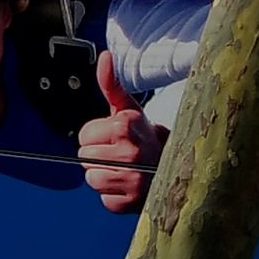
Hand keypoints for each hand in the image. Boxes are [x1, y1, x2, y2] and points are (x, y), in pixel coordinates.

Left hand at [78, 50, 167, 213]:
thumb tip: (104, 56)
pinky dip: (115, 196)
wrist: (175, 165)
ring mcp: (134, 179)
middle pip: (84, 158)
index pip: (83, 136)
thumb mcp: (128, 108)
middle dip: (97, 156)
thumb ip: (111, 84)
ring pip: (92, 180)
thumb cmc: (143, 135)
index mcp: (124, 126)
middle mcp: (130, 152)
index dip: (95, 137)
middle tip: (118, 154)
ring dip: (104, 177)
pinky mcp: (134, 202)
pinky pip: (106, 200)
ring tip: (123, 169)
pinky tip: (129, 185)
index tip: (113, 137)